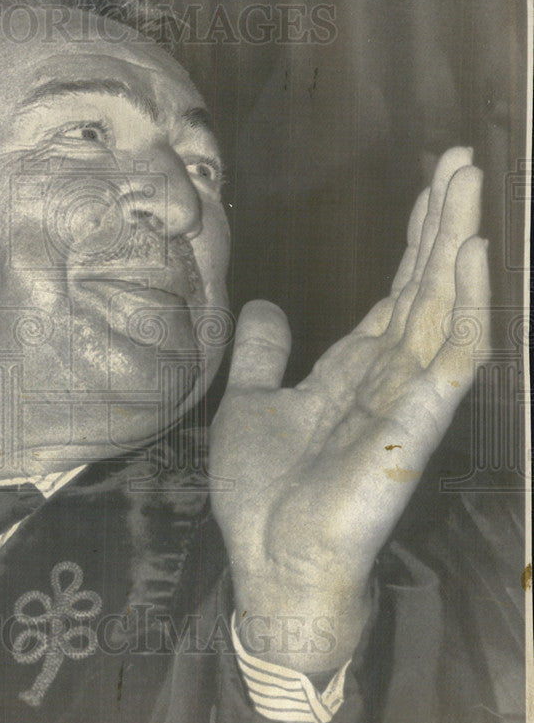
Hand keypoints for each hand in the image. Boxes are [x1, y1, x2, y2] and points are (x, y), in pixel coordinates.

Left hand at [210, 147, 489, 671]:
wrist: (271, 564)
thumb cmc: (265, 495)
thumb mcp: (250, 405)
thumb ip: (265, 355)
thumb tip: (267, 306)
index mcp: (354, 373)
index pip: (394, 295)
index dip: (412, 244)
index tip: (428, 188)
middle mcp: (389, 379)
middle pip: (423, 287)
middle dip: (442, 224)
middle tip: (462, 158)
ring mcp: (408, 401)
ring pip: (442, 307)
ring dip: (457, 245)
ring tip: (471, 182)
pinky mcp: (415, 427)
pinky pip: (451, 358)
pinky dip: (464, 305)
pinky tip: (472, 255)